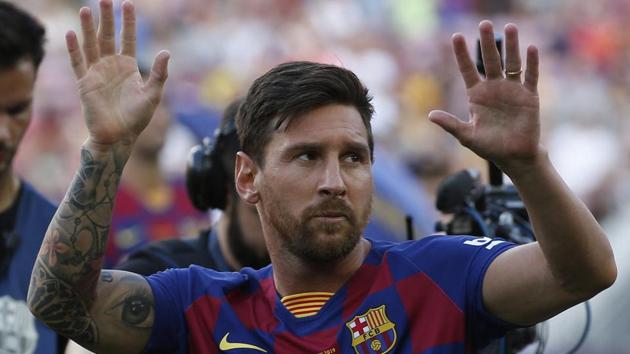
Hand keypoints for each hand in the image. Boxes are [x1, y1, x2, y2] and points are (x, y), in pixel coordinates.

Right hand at [66, 0, 168, 146]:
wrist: (119, 136)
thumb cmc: (137, 118)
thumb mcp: (153, 94)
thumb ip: (159, 73)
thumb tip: (166, 51)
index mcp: (128, 67)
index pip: (127, 38)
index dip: (127, 22)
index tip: (127, 3)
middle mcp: (111, 66)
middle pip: (107, 36)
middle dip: (106, 18)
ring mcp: (96, 73)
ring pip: (91, 45)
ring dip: (88, 28)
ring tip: (86, 9)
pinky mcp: (84, 83)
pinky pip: (78, 63)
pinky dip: (74, 49)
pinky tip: (71, 33)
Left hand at [429, 21, 540, 172]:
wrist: (514, 156)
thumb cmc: (489, 146)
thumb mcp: (467, 135)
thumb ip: (451, 124)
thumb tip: (430, 115)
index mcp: (476, 95)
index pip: (467, 69)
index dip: (461, 54)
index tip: (456, 36)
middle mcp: (494, 88)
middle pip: (489, 61)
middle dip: (486, 43)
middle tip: (483, 23)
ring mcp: (512, 89)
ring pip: (511, 63)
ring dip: (511, 46)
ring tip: (509, 27)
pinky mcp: (529, 96)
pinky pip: (530, 76)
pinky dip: (532, 63)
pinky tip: (531, 48)